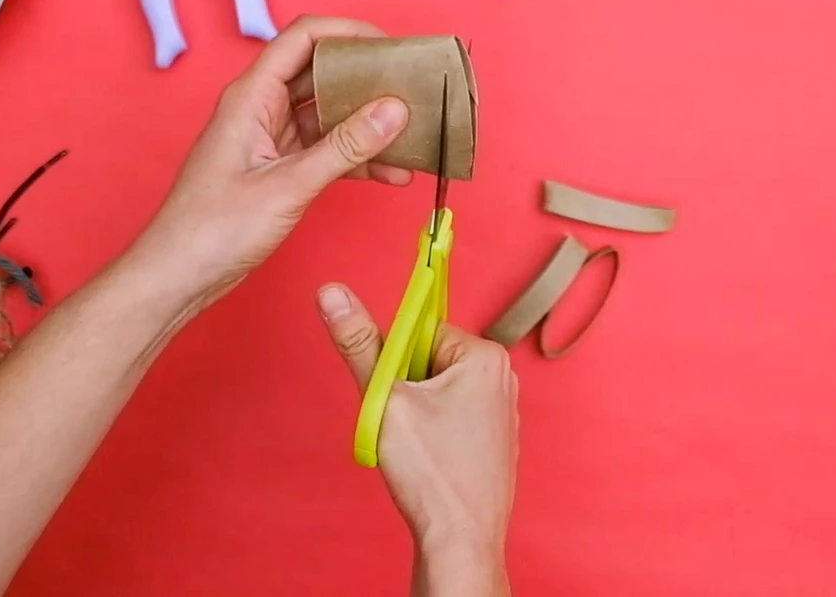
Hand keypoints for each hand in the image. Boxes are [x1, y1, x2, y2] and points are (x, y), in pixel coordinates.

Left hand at [128, 16, 411, 313]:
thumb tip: (393, 110)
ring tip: (411, 134)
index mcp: (251, 96)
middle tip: (412, 88)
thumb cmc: (211, 230)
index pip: (304, 38)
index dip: (349, 33)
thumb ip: (344, 147)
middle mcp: (260, 108)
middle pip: (322, 72)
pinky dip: (357, 157)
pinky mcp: (278, 167)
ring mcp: (269, 137)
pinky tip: (390, 171)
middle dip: (368, 78)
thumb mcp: (287, 186)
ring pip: (328, 113)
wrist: (177, 276)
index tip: (390, 46)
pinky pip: (325, 148)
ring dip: (368, 124)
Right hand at [318, 284, 516, 595]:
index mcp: (484, 357)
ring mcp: (501, 413)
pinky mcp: (493, 442)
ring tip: (414, 446)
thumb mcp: (384, 399)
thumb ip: (358, 343)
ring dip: (414, 414)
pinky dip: (431, 435)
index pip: (422, 331)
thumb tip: (334, 294)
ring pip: (437, 394)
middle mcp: (502, 379)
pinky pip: (450, 420)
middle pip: (429, 361)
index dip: (395, 360)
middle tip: (400, 422)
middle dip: (404, 388)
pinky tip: (428, 461)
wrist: (460, 541)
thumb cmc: (433, 474)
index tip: (390, 388)